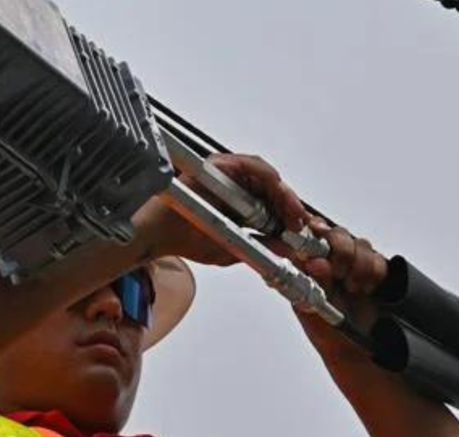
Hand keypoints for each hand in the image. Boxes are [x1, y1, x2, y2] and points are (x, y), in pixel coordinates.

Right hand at [134, 153, 311, 266]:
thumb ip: (260, 247)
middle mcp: (233, 183)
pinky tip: (278, 197)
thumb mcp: (233, 248)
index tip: (301, 230)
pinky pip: (251, 166)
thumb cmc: (186, 238)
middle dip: (291, 205)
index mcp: (237, 201)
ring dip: (284, 194)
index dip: (290, 214)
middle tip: (301, 224)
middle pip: (272, 187)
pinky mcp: (219, 164)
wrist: (158, 235)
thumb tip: (287, 250)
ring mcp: (226, 172)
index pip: (271, 202)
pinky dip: (268, 180)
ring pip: (266, 175)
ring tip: (293, 215)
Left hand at [292, 221, 388, 364]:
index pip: (307, 234)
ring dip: (360, 265)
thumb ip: (315, 285)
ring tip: (354, 288)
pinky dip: (375, 272)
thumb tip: (316, 262)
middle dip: (341, 250)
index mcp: (307, 268)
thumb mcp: (316, 311)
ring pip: (359, 244)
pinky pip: (378, 258)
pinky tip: (368, 288)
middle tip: (341, 272)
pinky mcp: (373, 272)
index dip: (313, 228)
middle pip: (336, 233)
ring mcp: (351, 266)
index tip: (317, 230)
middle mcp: (329, 263)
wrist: (358, 353)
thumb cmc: (328, 334)